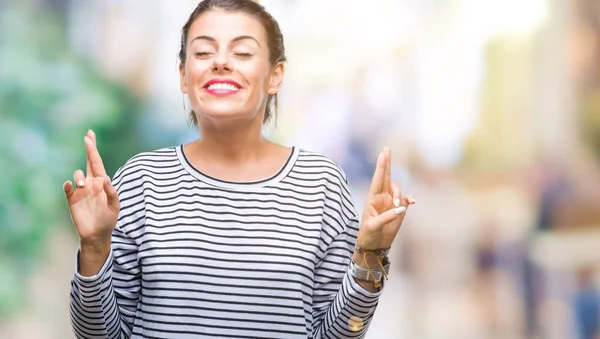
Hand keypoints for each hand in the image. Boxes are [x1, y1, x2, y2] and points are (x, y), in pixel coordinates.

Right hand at [64, 130, 119, 246]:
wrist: (97, 234)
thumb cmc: (108, 220)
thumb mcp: (114, 207)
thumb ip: (111, 193)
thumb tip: (105, 179)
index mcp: (102, 183)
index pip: (98, 163)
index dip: (94, 150)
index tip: (90, 136)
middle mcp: (91, 183)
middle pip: (88, 162)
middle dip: (89, 149)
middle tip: (87, 137)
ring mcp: (80, 190)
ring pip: (78, 174)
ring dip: (80, 177)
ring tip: (84, 186)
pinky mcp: (71, 199)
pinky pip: (67, 188)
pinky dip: (68, 184)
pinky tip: (71, 185)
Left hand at [356, 147, 414, 251]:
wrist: (374, 245)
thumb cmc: (368, 234)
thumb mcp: (373, 226)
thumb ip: (386, 216)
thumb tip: (401, 208)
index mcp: (372, 198)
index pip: (377, 179)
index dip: (381, 166)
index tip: (383, 153)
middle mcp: (382, 197)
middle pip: (386, 176)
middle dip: (387, 163)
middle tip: (386, 148)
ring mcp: (391, 202)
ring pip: (398, 189)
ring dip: (400, 194)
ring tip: (399, 206)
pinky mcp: (400, 210)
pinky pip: (407, 200)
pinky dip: (410, 199)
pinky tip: (412, 202)